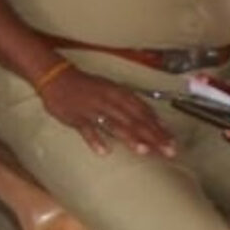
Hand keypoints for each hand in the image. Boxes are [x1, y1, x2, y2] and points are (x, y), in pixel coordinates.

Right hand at [35, 63, 176, 157]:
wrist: (57, 78)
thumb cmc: (88, 86)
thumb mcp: (112, 89)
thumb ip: (132, 105)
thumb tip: (154, 119)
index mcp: (119, 94)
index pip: (144, 112)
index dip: (159, 127)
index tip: (173, 141)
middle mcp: (109, 101)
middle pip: (134, 120)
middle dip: (152, 136)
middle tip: (167, 151)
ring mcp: (92, 109)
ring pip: (114, 124)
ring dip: (129, 137)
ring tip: (143, 150)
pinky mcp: (75, 117)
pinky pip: (86, 129)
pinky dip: (95, 139)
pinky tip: (103, 151)